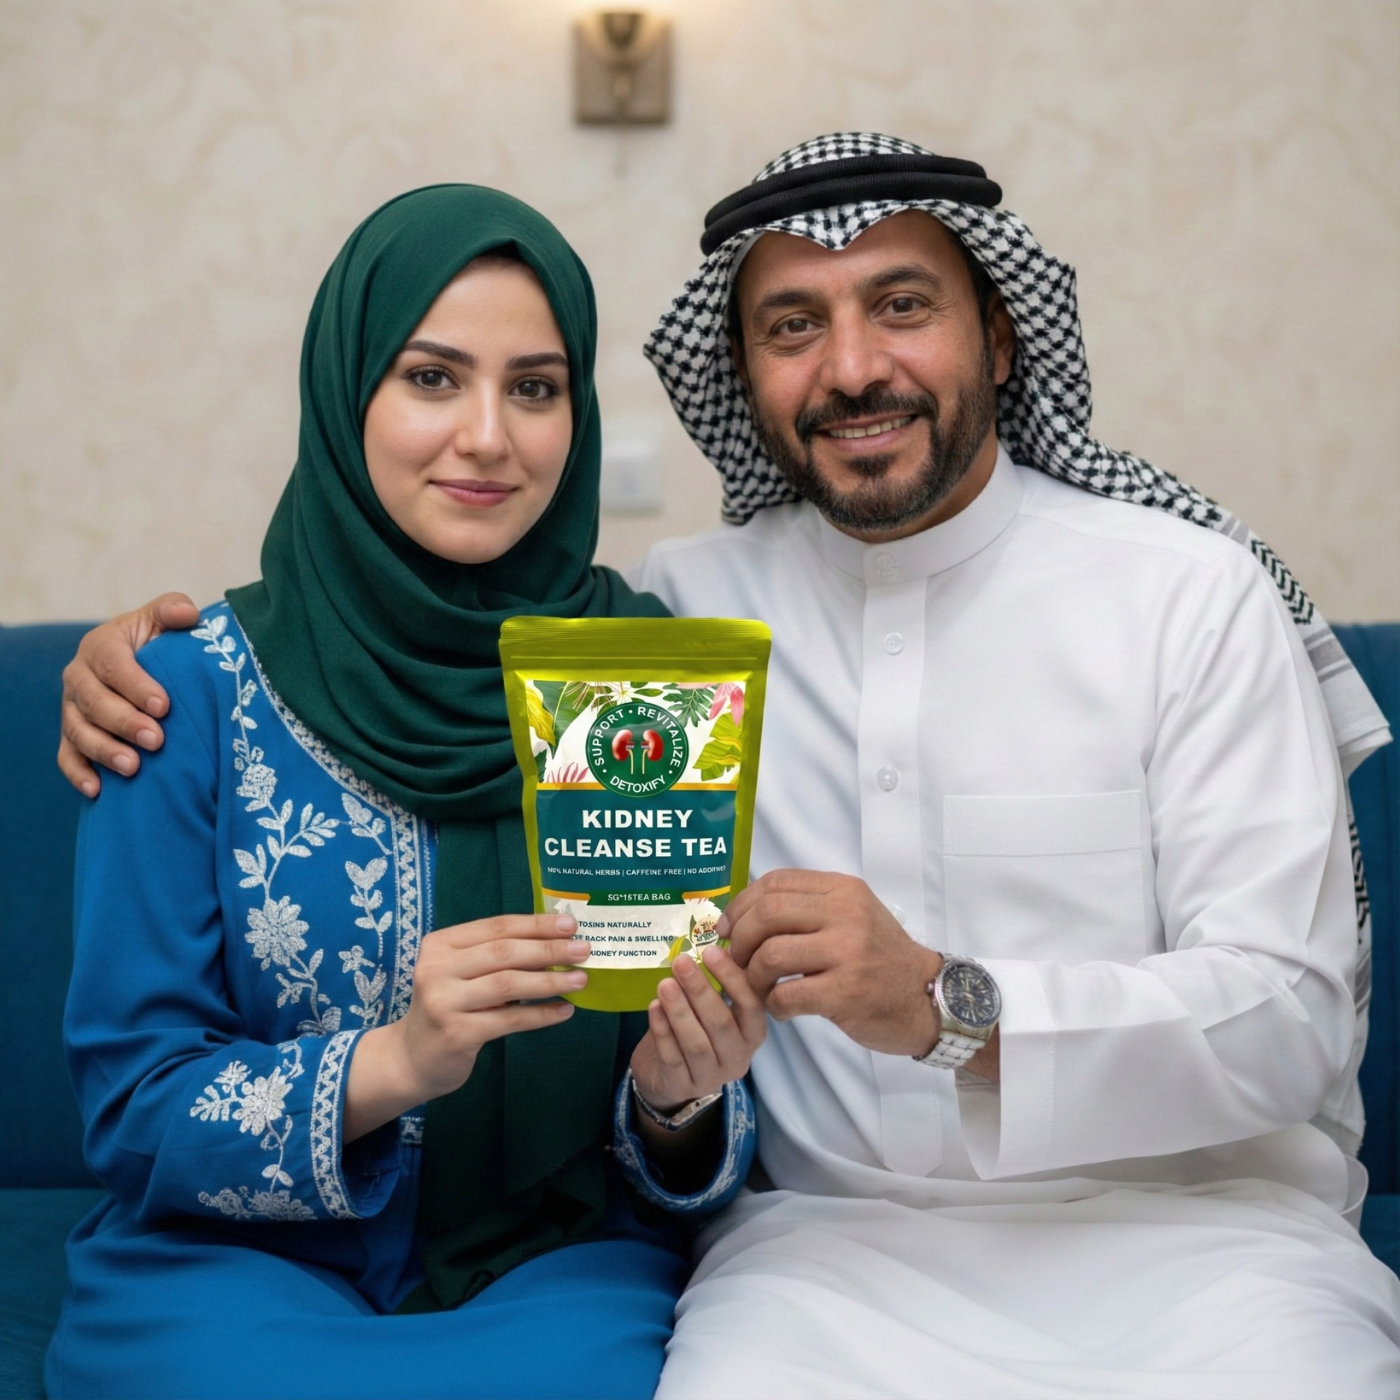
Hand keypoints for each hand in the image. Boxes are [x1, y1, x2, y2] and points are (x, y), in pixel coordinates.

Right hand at [58, 592, 200, 795]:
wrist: (145, 667)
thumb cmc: (158, 644)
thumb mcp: (164, 621)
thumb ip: (173, 610)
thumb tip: (187, 613)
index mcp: (100, 646)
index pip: (112, 664)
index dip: (136, 685)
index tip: (164, 706)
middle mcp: (79, 677)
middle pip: (93, 702)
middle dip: (123, 722)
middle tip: (156, 740)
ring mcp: (72, 709)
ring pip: (78, 731)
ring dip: (104, 751)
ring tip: (133, 767)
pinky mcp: (72, 736)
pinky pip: (67, 757)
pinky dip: (79, 773)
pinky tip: (97, 791)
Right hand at [344, 913, 588, 1141]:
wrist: (412, 1058)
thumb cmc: (448, 1006)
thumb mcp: (463, 973)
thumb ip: (496, 956)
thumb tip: (555, 941)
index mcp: (440, 944)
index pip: (496, 927)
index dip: (535, 924)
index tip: (570, 924)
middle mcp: (436, 968)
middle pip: (504, 952)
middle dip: (549, 948)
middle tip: (584, 950)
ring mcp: (443, 1002)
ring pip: (508, 984)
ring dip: (550, 980)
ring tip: (580, 980)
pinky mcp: (456, 1033)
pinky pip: (509, 1020)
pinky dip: (540, 1014)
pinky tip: (564, 1011)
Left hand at [629, 945, 766, 1112]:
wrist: (668, 1077)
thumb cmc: (695, 1030)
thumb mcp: (711, 1008)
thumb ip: (716, 983)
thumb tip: (709, 938)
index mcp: (752, 1033)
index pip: (752, 1004)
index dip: (732, 977)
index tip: (710, 950)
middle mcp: (738, 1058)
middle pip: (721, 1024)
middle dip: (700, 990)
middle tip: (680, 962)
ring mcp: (711, 1077)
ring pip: (696, 1044)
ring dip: (680, 1011)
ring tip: (664, 985)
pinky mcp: (682, 1086)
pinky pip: (672, 1058)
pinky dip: (662, 1031)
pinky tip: (653, 1008)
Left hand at [719, 870, 943, 1057]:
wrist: (927, 997)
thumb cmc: (881, 957)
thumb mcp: (853, 915)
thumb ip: (809, 906)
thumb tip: (745, 912)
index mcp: (843, 890)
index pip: (776, 883)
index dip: (741, 904)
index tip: (727, 928)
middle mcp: (846, 914)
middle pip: (767, 915)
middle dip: (739, 940)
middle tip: (736, 960)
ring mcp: (848, 953)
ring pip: (771, 955)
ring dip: (752, 976)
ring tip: (760, 988)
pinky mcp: (846, 992)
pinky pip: (786, 995)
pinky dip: (773, 1005)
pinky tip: (782, 1008)